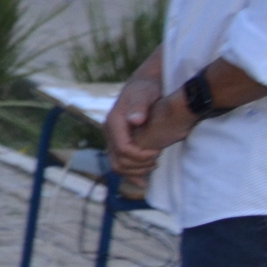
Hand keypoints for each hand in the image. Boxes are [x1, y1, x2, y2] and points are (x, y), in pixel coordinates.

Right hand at [105, 68, 186, 190]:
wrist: (144, 86)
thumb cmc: (146, 89)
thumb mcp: (145, 93)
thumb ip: (140, 106)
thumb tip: (135, 120)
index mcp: (113, 122)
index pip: (122, 149)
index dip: (140, 156)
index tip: (157, 152)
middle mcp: (110, 132)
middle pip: (118, 160)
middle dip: (138, 165)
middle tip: (157, 161)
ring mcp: (113, 139)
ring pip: (117, 165)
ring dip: (135, 171)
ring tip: (153, 166)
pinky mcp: (119, 142)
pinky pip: (121, 163)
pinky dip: (131, 174)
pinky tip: (143, 181)